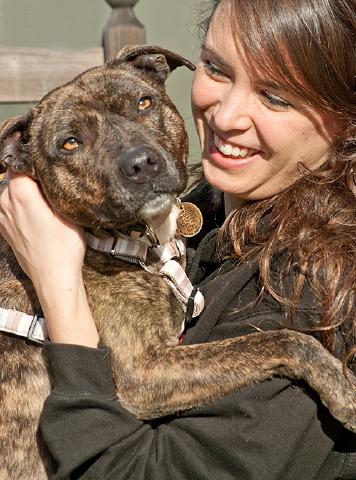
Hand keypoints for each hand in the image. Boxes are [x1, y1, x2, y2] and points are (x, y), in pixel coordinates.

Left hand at [0, 171, 98, 345]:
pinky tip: (37, 211)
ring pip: (9, 190)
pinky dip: (20, 203)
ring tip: (46, 199)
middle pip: (14, 175)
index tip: (48, 158)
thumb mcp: (66, 212)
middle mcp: (5, 203)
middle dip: (31, 174)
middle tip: (52, 181)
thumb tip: (49, 168)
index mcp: (20, 195)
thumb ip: (54, 187)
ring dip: (25, 189)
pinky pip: (8, 205)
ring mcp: (1, 216)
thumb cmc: (64, 248)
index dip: (34, 157)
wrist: (53, 278)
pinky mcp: (3, 227)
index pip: (20, 162)